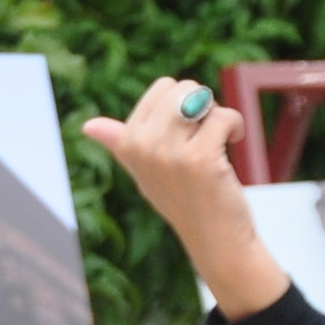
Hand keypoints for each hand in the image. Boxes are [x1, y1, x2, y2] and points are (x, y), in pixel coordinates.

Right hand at [84, 75, 288, 317]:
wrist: (213, 237)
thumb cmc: (183, 199)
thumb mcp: (144, 169)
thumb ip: (119, 142)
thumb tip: (88, 126)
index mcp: (127, 142)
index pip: (163, 88)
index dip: (183, 107)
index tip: (184, 137)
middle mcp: (141, 146)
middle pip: (182, 88)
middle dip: (201, 106)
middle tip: (203, 139)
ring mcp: (168, 153)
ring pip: (201, 97)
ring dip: (218, 115)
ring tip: (217, 142)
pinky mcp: (199, 158)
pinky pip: (224, 116)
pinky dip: (236, 127)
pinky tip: (233, 145)